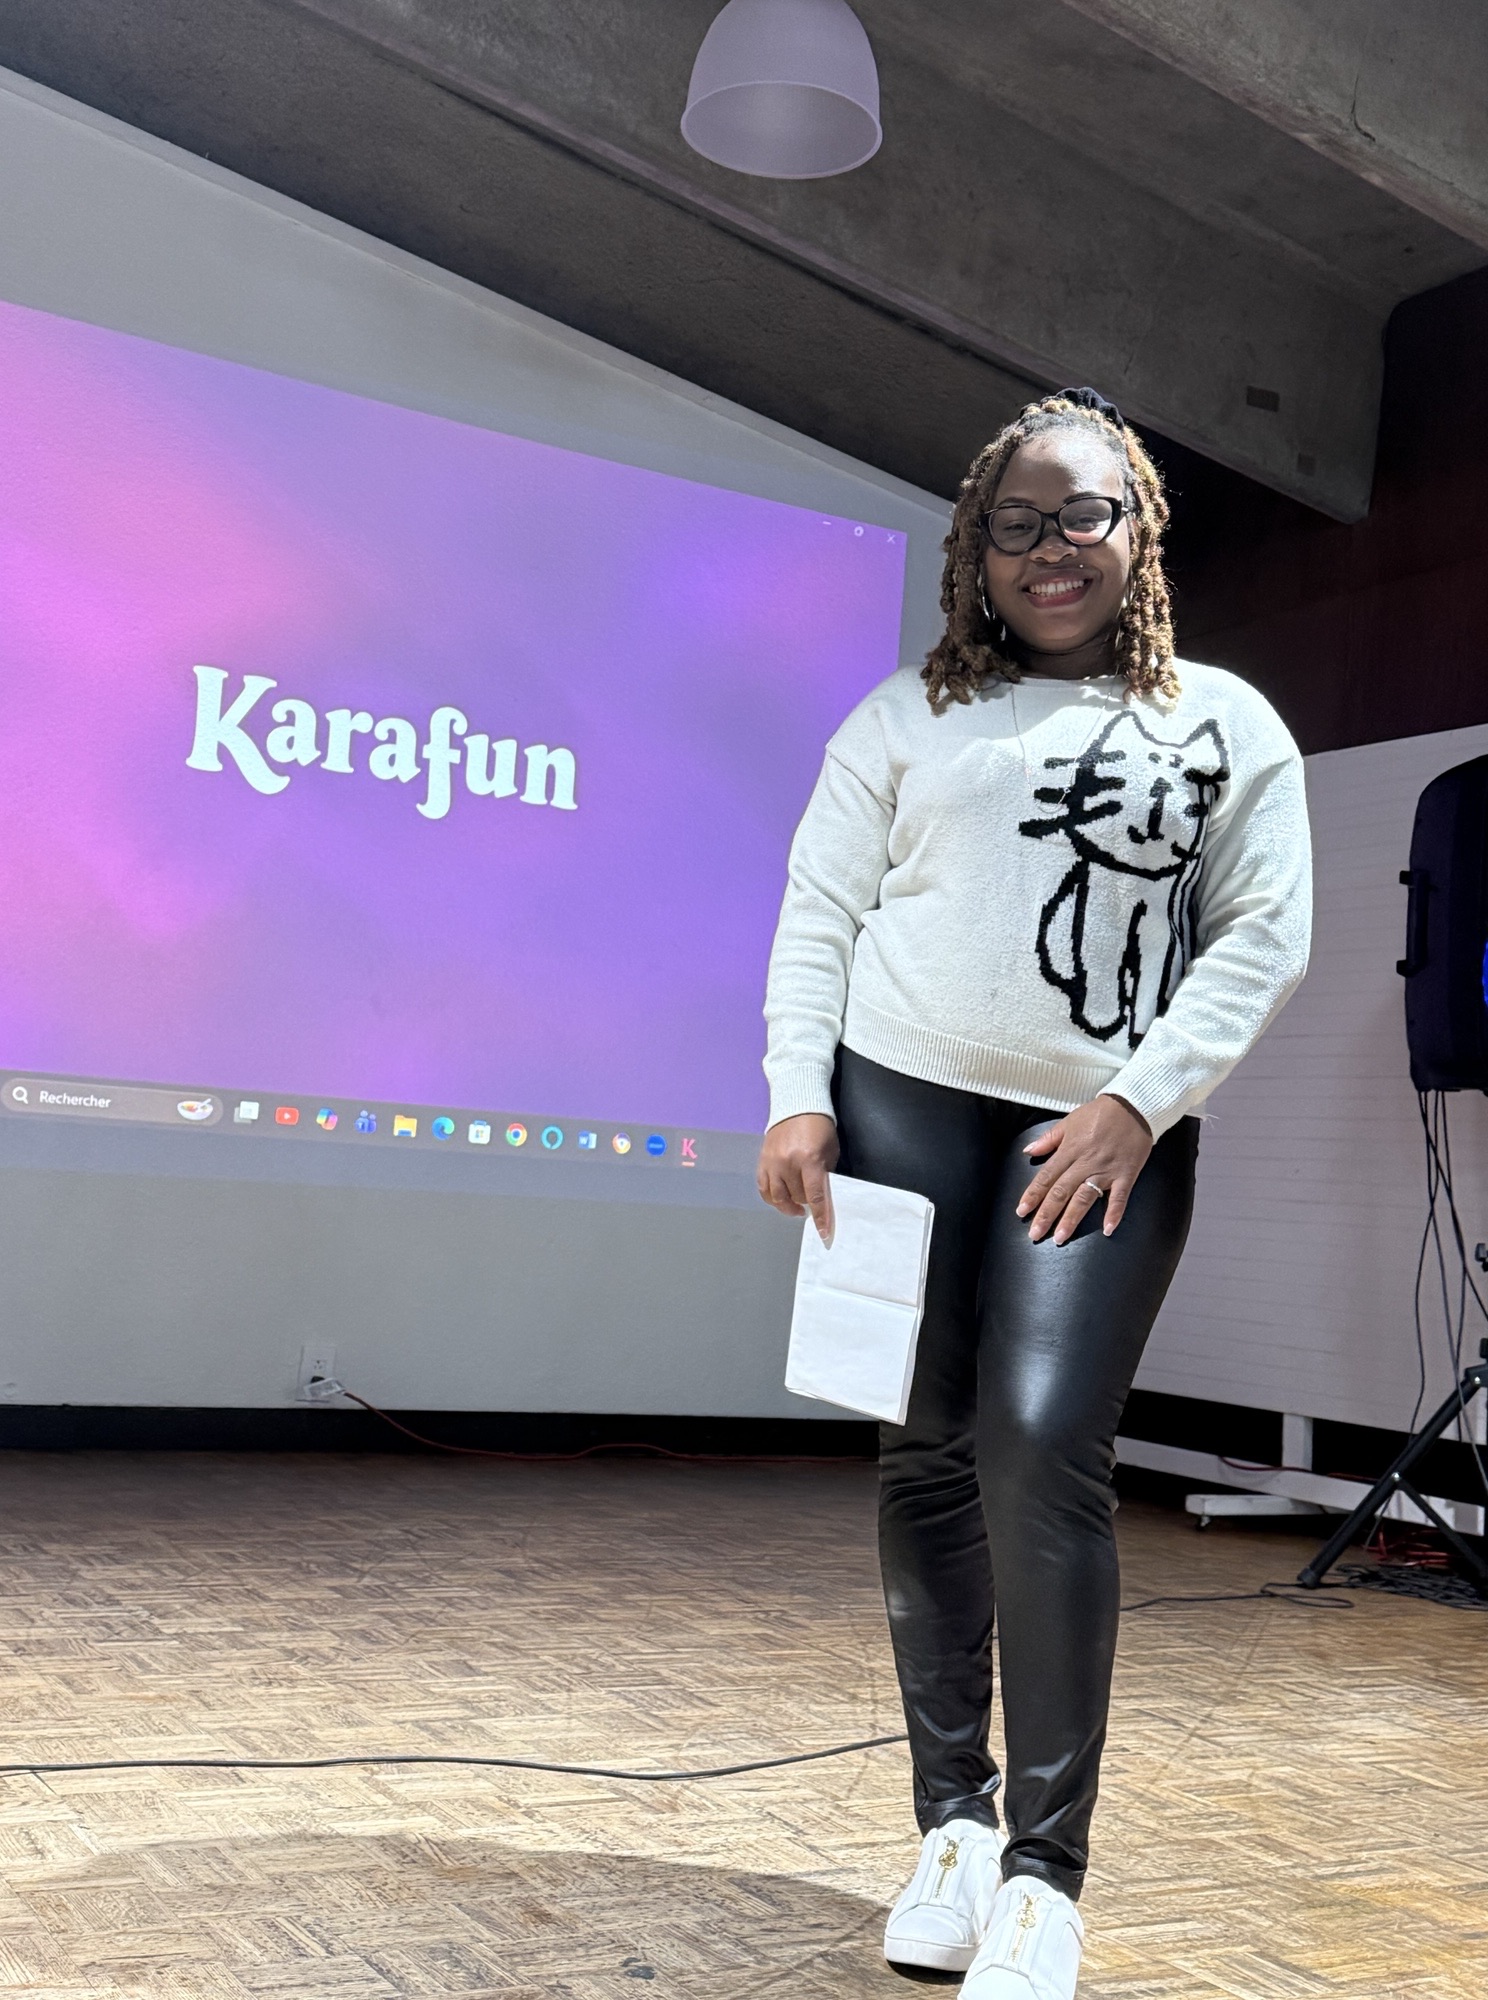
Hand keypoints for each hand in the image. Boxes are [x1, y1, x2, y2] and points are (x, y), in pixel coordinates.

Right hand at [757, 1112, 839, 1241]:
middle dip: (806, 1203)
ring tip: (796, 1208)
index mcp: (809, 1160)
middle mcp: (788, 1163)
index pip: (815, 1196)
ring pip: (777, 1197)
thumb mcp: (830, 1151)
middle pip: (796, 1197)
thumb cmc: (819, 1127)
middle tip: (812, 1202)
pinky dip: (771, 1198)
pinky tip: (780, 1199)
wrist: (797, 1105)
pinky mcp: (762, 1160)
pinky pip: (763, 1187)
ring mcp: (772, 1162)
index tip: (823, 1232)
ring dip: (787, 1206)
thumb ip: (825, 1175)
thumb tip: (822, 1197)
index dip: (820, 1217)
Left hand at [1017, 1094, 1152, 1243]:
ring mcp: (1106, 1170)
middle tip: (1035, 1234)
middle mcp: (1085, 1163)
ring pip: (1084, 1198)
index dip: (1033, 1195)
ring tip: (1060, 1237)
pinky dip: (1114, 1213)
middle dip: (1047, 1214)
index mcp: (1069, 1150)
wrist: (1133, 1106)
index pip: (1046, 1177)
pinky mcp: (1126, 1174)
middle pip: (1061, 1191)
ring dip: (1072, 1218)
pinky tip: (1107, 1230)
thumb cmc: (1099, 1113)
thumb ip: (1049, 1139)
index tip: (1022, 1211)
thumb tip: (1028, 1151)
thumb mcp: (1069, 1121)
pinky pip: (1120, 1197)